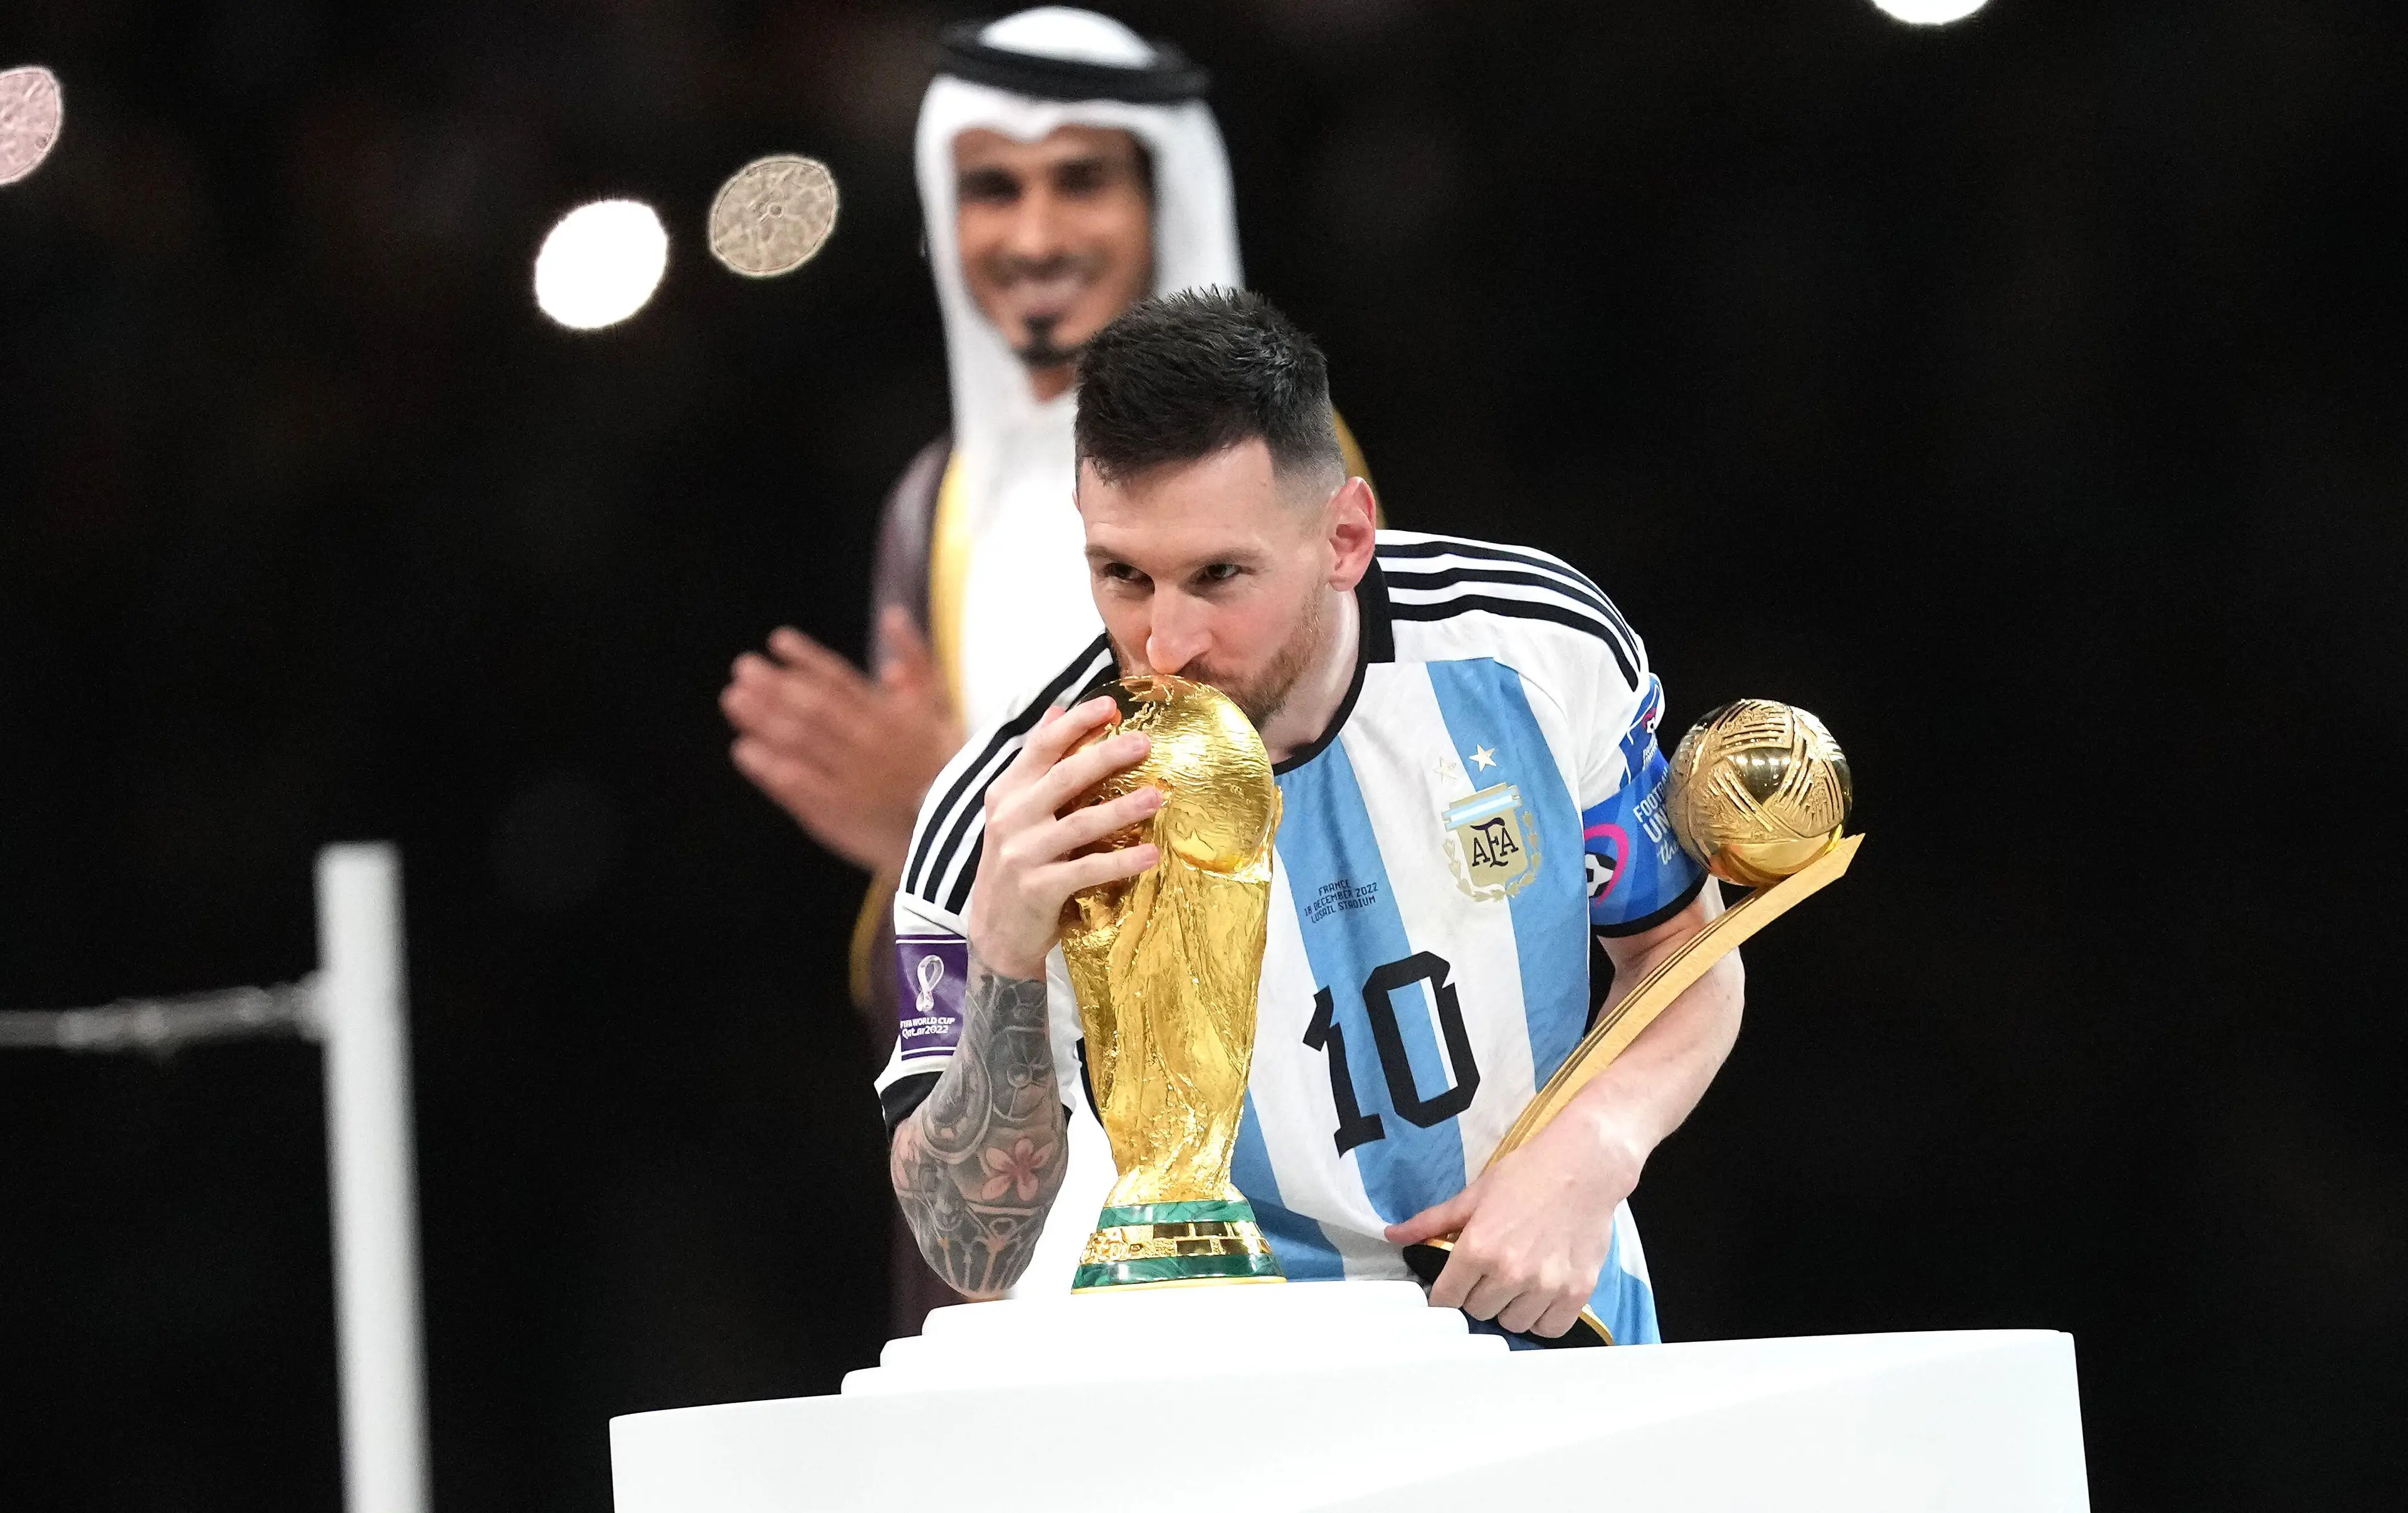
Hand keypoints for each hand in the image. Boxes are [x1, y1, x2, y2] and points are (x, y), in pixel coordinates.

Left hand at [721, 609, 963, 874]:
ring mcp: (851, 776)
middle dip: (775, 685)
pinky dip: (769, 768)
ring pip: (801, 742)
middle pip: (812, 707)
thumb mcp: (940, 704)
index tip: (778, 641)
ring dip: (764, 719)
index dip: (806, 658)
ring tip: (734, 699)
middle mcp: (867, 742)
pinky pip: (799, 785)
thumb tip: (892, 614)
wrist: (959, 830)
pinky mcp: (839, 811)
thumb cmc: (945, 761)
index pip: (841, 679)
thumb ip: (917, 658)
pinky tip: (743, 750)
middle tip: (743, 667)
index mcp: (888, 715)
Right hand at [965, 695, 1163, 979]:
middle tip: (1145, 742)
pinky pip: (1087, 870)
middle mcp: (1011, 817)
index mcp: (1007, 792)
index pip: (1042, 746)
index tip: (1110, 704)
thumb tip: (1056, 710)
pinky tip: (1151, 854)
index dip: (1076, 722)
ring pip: (1079, 823)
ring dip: (1122, 809)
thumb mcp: (1015, 810)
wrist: (995, 930)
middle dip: (1106, 756)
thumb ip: (1036, 763)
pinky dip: (1121, 863)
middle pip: (1064, 777)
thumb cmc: (1016, 863)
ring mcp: (1023, 853)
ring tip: (1158, 797)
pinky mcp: (1038, 889)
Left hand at [1384, 1109, 1645, 1337]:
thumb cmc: (1527, 1175)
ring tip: (1518, 1281)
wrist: (1584, 1166)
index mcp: (1478, 1248)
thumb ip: (1432, 1221)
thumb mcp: (1474, 1195)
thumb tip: (1391, 1235)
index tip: (1454, 1286)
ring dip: (1511, 1308)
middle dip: (1479, 1295)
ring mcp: (1546, 1285)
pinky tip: (1541, 1295)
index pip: (1446, 1299)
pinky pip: (1550, 1328)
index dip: (1446, 1293)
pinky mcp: (1578, 1292)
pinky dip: (1543, 1318)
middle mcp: (1511, 1272)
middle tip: (1491, 1273)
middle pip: (1479, 1312)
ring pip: (1513, 1324)